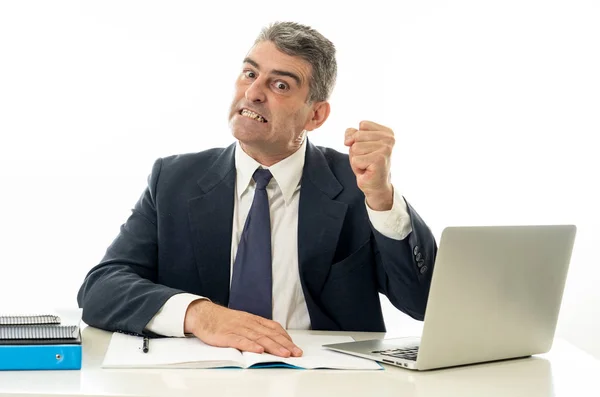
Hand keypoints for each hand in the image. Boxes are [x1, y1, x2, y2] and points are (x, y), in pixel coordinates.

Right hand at [183, 300, 302, 357]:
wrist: (204, 314)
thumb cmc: (224, 320)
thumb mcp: (243, 322)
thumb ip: (256, 330)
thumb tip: (272, 340)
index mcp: (253, 320)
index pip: (274, 328)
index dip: (286, 338)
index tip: (295, 347)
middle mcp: (248, 323)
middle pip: (270, 334)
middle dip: (285, 344)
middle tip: (296, 352)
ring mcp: (238, 329)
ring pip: (259, 338)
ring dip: (273, 346)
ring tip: (284, 353)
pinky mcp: (227, 335)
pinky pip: (240, 341)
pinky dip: (251, 345)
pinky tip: (259, 350)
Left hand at [345, 120, 394, 210]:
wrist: (375, 186)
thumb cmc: (367, 164)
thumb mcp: (357, 144)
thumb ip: (352, 134)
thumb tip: (348, 140)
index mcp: (387, 132)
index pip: (362, 125)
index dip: (359, 139)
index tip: (368, 150)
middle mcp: (389, 139)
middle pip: (357, 136)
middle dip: (356, 150)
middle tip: (367, 159)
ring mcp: (385, 149)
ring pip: (355, 148)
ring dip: (357, 159)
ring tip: (367, 165)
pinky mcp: (379, 160)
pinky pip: (355, 159)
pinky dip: (357, 167)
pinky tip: (367, 171)